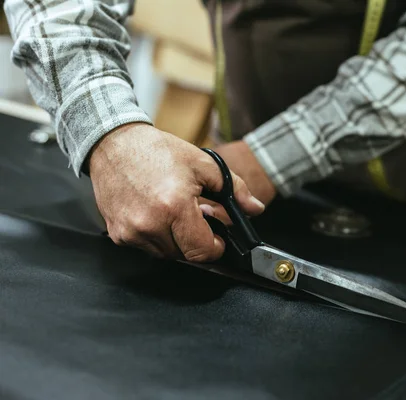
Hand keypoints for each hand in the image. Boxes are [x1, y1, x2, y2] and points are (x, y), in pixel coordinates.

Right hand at [88, 123, 264, 261]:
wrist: (113, 144)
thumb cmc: (156, 151)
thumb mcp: (204, 163)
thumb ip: (235, 189)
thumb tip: (255, 208)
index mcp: (174, 207)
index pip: (203, 251)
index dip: (216, 246)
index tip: (218, 237)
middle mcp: (150, 224)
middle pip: (185, 255)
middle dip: (196, 240)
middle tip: (194, 216)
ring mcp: (131, 232)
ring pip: (166, 253)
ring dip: (175, 240)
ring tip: (174, 212)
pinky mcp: (118, 234)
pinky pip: (145, 247)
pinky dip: (156, 236)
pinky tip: (156, 213)